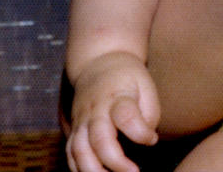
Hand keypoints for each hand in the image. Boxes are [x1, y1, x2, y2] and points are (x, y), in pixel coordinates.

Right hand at [66, 51, 158, 171]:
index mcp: (117, 96)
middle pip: (99, 139)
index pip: (126, 116)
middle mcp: (96, 110)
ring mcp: (81, 121)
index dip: (140, 132)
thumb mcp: (146, 85)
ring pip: (79, 150)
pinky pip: (70, 153)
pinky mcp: (74, 130)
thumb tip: (148, 140)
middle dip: (115, 161)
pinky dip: (78, 168)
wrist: (99, 63)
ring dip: (93, 171)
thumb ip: (149, 113)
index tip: (152, 140)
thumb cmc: (129, 77)